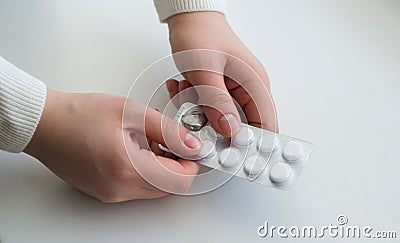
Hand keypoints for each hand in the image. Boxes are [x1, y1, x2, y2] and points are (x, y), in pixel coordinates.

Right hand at [24, 89, 201, 202]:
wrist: (45, 124)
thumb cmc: (80, 114)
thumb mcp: (132, 113)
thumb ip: (168, 130)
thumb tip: (192, 144)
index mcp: (128, 168)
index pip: (179, 181)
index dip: (192, 164)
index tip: (191, 148)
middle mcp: (119, 189)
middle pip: (168, 187)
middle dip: (176, 165)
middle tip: (169, 140)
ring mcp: (110, 194)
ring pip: (152, 188)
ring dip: (160, 167)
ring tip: (146, 140)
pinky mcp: (104, 192)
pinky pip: (135, 188)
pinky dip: (144, 171)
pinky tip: (132, 149)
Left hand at [166, 12, 277, 135]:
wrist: (189, 18)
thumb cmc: (201, 34)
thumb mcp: (206, 70)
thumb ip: (216, 101)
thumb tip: (229, 129)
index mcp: (255, 84)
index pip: (266, 125)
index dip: (253, 145)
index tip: (233, 155)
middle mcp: (248, 89)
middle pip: (242, 126)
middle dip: (217, 127)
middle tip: (197, 119)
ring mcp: (233, 91)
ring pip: (221, 119)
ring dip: (200, 113)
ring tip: (187, 91)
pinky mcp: (220, 90)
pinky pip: (209, 109)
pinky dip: (193, 104)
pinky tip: (183, 87)